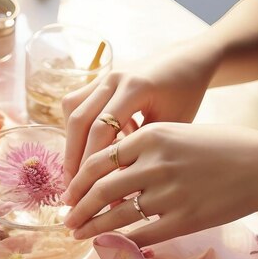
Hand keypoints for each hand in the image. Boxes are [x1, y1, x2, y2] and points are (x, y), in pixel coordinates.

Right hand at [62, 39, 217, 184]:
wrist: (187, 62)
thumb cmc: (186, 97)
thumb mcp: (170, 127)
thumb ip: (142, 155)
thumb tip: (116, 196)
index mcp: (136, 86)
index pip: (101, 129)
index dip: (88, 162)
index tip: (85, 191)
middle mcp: (115, 78)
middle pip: (79, 119)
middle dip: (72, 158)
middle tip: (71, 190)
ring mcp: (104, 76)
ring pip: (72, 111)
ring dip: (70, 144)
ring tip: (73, 175)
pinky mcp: (98, 81)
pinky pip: (76, 106)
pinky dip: (76, 131)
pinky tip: (82, 153)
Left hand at [63, 122, 257, 245]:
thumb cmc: (221, 147)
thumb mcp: (177, 133)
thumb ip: (142, 149)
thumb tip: (106, 174)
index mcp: (151, 135)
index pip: (98, 161)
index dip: (76, 182)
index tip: (69, 195)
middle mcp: (155, 163)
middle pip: (100, 190)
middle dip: (77, 208)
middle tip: (67, 220)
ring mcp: (169, 193)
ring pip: (116, 215)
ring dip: (91, 227)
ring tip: (78, 234)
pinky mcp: (183, 219)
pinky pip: (141, 234)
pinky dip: (120, 242)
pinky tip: (108, 245)